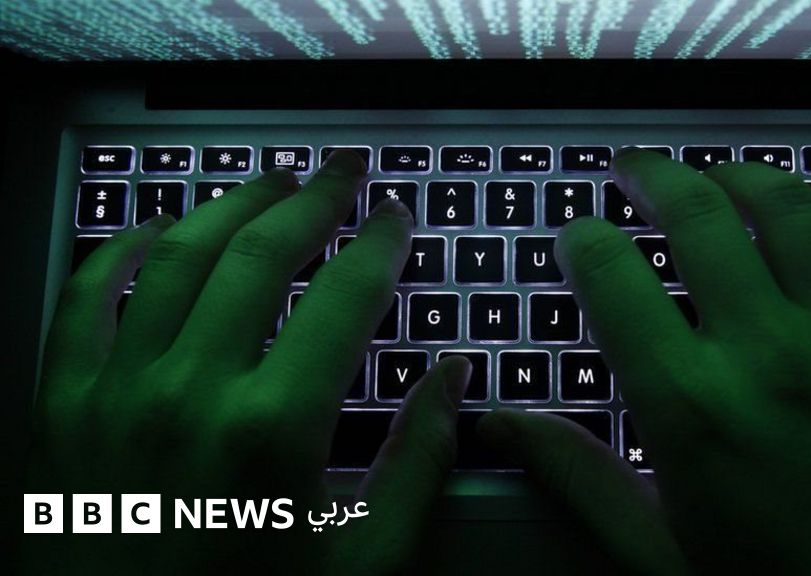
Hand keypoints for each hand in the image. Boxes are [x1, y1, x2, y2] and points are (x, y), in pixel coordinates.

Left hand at [26, 151, 471, 574]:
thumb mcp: (363, 559)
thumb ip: (419, 462)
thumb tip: (452, 377)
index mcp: (273, 429)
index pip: (345, 298)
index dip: (381, 246)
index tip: (397, 221)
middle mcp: (191, 393)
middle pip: (262, 254)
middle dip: (314, 199)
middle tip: (344, 170)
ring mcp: (117, 393)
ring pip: (177, 257)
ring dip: (231, 204)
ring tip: (272, 180)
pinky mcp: (63, 407)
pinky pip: (83, 299)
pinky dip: (121, 250)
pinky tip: (157, 228)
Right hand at [480, 151, 810, 573]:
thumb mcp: (659, 550)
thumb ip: (578, 476)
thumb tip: (502, 425)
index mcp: (689, 403)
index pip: (612, 274)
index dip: (584, 240)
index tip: (580, 237)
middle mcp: (765, 350)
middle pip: (695, 214)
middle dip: (652, 175)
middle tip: (635, 166)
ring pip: (785, 209)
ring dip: (740, 175)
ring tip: (717, 173)